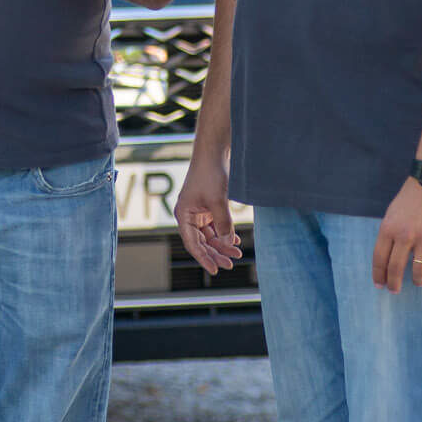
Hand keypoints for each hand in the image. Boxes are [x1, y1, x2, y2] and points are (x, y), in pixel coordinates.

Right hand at [174, 156, 241, 274]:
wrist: (214, 152)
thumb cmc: (210, 173)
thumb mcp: (218, 200)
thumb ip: (223, 223)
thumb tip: (229, 244)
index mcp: (183, 215)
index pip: (193, 243)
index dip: (204, 258)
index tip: (216, 270)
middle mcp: (188, 215)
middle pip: (202, 242)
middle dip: (216, 253)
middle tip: (232, 264)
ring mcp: (198, 211)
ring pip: (210, 235)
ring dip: (222, 244)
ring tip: (237, 253)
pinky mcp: (208, 207)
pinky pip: (215, 226)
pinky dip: (224, 233)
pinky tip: (235, 240)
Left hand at [372, 177, 421, 292]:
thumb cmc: (412, 196)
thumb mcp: (393, 213)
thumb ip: (390, 233)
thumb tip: (388, 254)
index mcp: (388, 228)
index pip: (379, 258)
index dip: (378, 275)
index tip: (379, 285)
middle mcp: (404, 235)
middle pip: (395, 268)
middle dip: (394, 284)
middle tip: (395, 291)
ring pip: (418, 271)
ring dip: (417, 281)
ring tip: (418, 282)